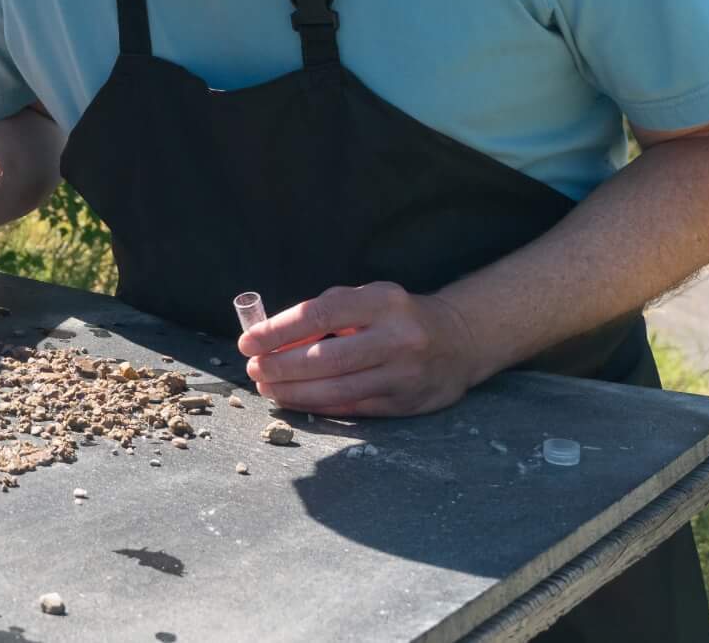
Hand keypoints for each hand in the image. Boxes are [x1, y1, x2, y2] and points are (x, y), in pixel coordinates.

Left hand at [238, 282, 489, 416]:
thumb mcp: (366, 300)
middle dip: (281, 367)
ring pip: (337, 390)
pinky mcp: (407, 403)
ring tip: (268, 387)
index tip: (248, 342)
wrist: (459, 341)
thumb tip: (272, 338)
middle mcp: (397, 338)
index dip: (278, 330)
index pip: (319, 315)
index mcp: (382, 302)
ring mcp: (404, 374)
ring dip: (294, 392)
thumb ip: (323, 313)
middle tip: (254, 370)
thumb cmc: (396, 316)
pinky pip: (353, 408)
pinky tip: (295, 400)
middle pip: (325, 358)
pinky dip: (318, 406)